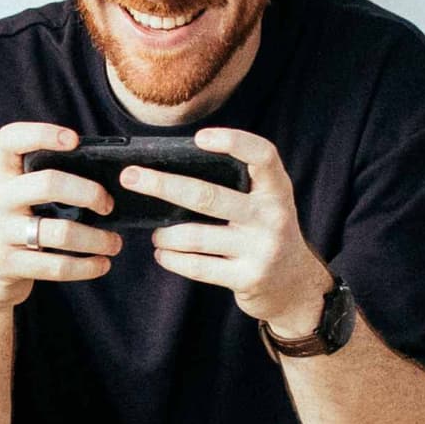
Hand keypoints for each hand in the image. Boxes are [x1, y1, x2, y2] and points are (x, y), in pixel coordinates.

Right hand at [0, 121, 118, 315]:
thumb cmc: (15, 227)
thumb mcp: (17, 197)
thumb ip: (43, 182)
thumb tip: (105, 177)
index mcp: (0, 175)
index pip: (10, 140)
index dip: (41, 133)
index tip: (74, 140)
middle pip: (47, 183)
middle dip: (89, 193)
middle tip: (107, 205)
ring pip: (59, 231)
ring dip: (96, 238)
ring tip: (114, 243)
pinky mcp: (4, 264)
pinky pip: (55, 266)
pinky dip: (86, 266)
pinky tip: (101, 264)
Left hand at [141, 128, 332, 329]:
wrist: (294, 285)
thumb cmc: (264, 232)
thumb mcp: (265, 204)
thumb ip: (237, 186)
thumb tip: (169, 170)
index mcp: (277, 190)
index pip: (262, 155)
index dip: (233, 141)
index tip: (199, 138)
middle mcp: (272, 216)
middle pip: (207, 196)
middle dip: (162, 185)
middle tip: (130, 177)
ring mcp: (261, 249)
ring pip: (194, 236)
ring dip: (164, 234)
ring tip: (157, 234)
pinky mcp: (248, 278)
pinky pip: (196, 266)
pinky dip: (171, 258)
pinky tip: (163, 253)